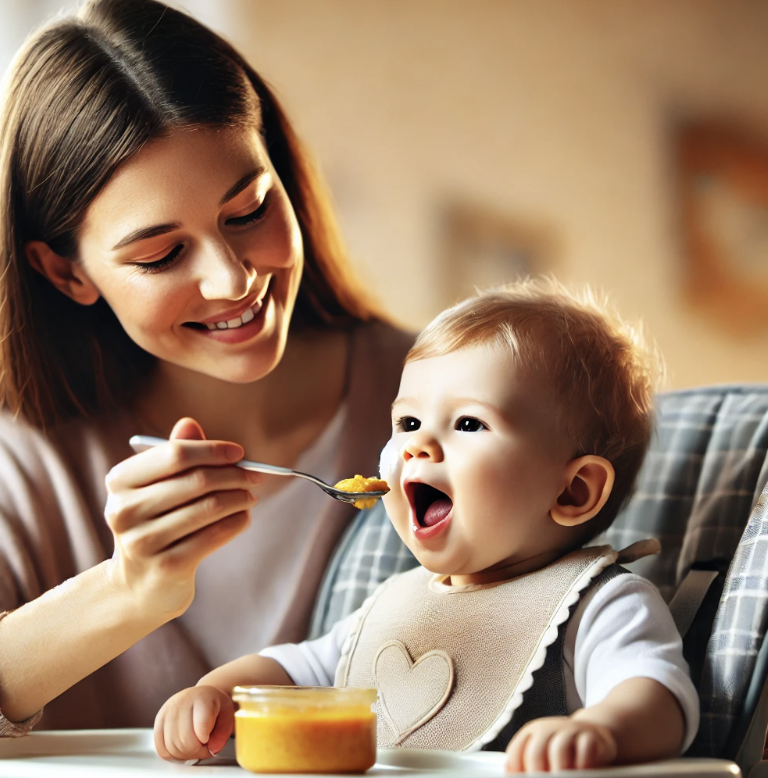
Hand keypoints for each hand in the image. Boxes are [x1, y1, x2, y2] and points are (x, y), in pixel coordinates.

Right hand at [104, 417, 259, 616]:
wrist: (138, 586)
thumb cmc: (154, 523)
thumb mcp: (156, 488)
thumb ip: (173, 455)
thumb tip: (189, 424)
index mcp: (120, 481)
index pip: (175, 454)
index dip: (212, 450)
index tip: (239, 453)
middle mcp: (124, 510)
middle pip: (196, 480)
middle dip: (233, 475)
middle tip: (255, 476)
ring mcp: (142, 542)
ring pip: (209, 508)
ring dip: (239, 498)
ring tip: (250, 497)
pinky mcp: (166, 566)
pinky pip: (214, 536)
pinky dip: (236, 522)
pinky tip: (243, 518)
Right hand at [154, 685, 233, 761]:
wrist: (201, 695)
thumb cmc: (215, 706)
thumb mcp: (227, 715)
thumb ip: (223, 733)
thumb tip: (212, 750)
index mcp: (202, 697)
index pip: (201, 724)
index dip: (205, 739)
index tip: (208, 740)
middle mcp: (181, 702)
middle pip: (185, 740)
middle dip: (197, 751)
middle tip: (205, 748)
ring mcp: (167, 712)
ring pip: (172, 747)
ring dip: (185, 755)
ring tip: (195, 747)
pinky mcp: (158, 722)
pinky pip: (161, 749)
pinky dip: (173, 756)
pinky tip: (183, 750)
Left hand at [505, 716, 617, 772]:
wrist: (591, 732)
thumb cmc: (563, 750)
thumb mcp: (543, 753)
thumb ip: (530, 764)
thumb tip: (514, 775)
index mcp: (532, 732)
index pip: (516, 751)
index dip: (517, 771)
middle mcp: (548, 728)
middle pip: (535, 752)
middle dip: (537, 775)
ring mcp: (569, 730)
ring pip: (559, 749)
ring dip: (559, 770)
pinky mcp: (590, 736)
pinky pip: (585, 750)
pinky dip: (582, 764)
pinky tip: (581, 772)